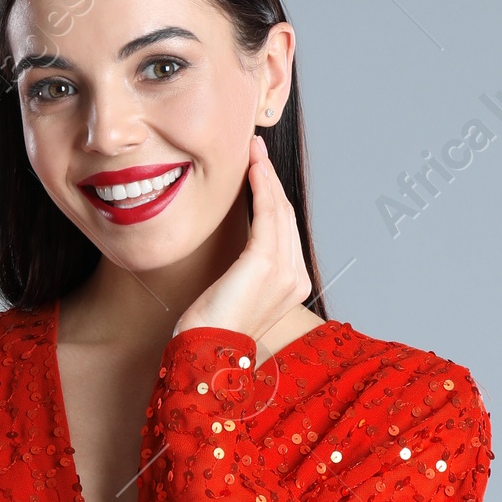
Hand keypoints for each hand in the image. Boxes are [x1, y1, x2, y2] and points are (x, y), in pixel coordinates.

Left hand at [172, 133, 311, 354]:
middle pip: (286, 215)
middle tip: (255, 149)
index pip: (286, 230)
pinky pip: (267, 214)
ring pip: (279, 210)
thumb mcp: (236, 292)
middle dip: (271, 179)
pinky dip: (261, 186)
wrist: (205, 352)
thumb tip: (240, 245)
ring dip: (266, 175)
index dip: (273, 196)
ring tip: (253, 150)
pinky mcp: (266, 262)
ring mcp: (285, 271)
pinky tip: (252, 168)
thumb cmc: (212, 327)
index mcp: (295, 286)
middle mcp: (296, 278)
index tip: (259, 169)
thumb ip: (247, 268)